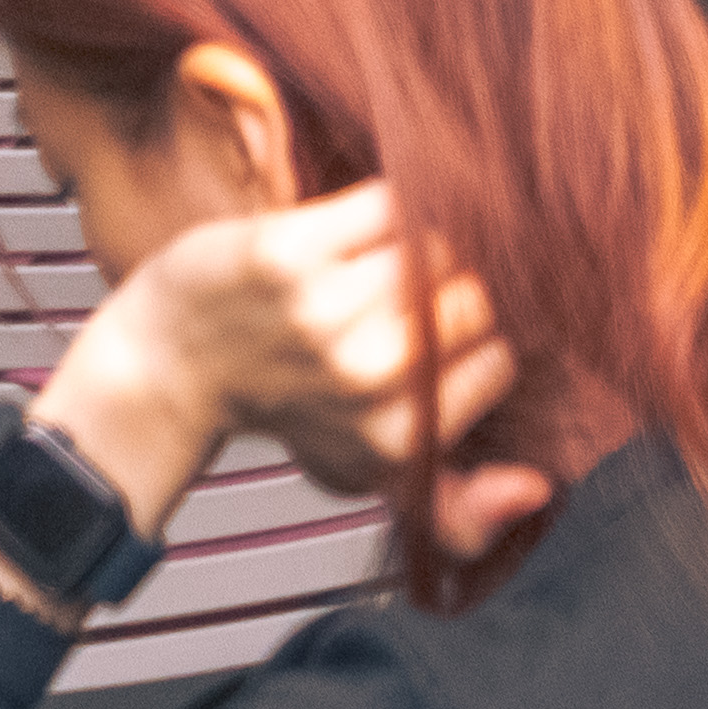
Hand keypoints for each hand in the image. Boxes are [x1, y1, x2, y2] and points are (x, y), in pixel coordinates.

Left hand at [29, 178, 536, 536]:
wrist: (168, 364)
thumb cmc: (283, 407)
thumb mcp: (369, 476)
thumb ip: (458, 509)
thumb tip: (538, 489)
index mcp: (397, 440)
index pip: (502, 356)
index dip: (483, 332)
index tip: (447, 323)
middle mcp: (366, 380)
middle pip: (476, 296)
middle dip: (459, 280)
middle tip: (414, 281)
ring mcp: (324, 314)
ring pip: (437, 245)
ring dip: (425, 236)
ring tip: (390, 249)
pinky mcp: (285, 254)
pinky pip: (387, 202)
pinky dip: (394, 199)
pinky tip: (370, 216)